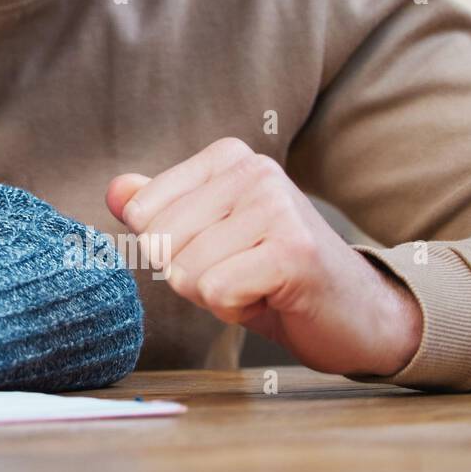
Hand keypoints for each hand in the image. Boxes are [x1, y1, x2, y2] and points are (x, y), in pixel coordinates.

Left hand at [106, 138, 422, 377]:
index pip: (141, 211)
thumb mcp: (206, 233)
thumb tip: (115, 191)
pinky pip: (216, 291)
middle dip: (190, 274)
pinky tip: (270, 297)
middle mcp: (253, 170)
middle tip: (241, 271)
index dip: (168, 248)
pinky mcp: (293, 251)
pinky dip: (235, 310)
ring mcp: (276, 207)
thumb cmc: (271, 272)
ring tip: (258, 282)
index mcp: (227, 158)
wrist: (355, 313)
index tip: (217, 250)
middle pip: (159, 242)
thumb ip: (159, 208)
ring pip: (184, 270)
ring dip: (216, 295)